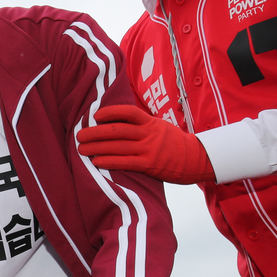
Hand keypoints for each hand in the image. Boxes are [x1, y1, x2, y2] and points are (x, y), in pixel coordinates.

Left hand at [75, 104, 214, 183]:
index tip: (96, 116)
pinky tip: (96, 161)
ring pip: (118, 147)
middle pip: (117, 131)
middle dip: (95, 132)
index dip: (111, 112)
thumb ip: (143, 126)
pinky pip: (125, 162)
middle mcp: (149, 134)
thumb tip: (119, 123)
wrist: (197, 159)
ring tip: (81, 149)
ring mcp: (149, 149)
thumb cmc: (175, 144)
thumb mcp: (161, 128)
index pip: (128, 112)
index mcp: (151, 123)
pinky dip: (109, 161)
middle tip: (79, 135)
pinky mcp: (150, 165)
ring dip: (97, 147)